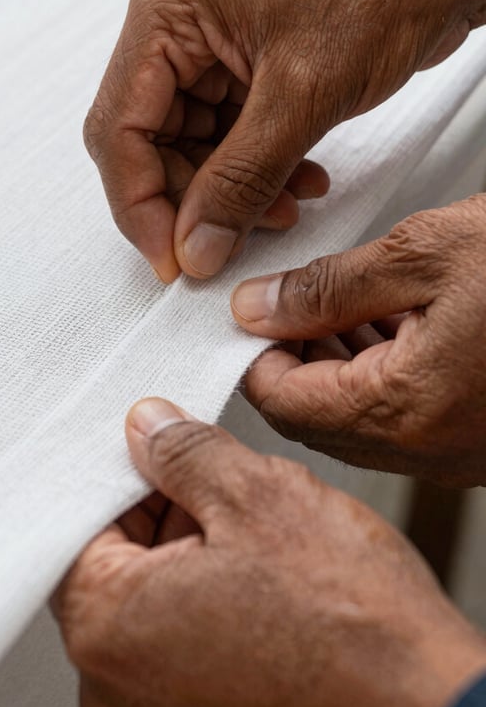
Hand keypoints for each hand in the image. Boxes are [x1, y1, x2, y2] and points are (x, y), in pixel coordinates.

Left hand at [53, 397, 485, 706]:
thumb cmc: (352, 629)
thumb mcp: (259, 497)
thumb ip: (183, 453)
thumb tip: (146, 427)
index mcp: (108, 627)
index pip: (77, 523)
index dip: (121, 473)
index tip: (150, 449)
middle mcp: (115, 684)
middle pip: (111, 562)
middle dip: (157, 510)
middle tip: (210, 482)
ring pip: (146, 599)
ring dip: (183, 552)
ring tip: (246, 533)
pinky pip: (174, 639)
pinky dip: (201, 597)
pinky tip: (252, 574)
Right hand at [84, 0, 485, 281]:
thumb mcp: (302, 96)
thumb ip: (240, 181)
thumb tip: (195, 246)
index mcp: (167, 6)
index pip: (119, 126)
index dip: (139, 203)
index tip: (169, 258)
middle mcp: (174, 24)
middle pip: (148, 142)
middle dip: (192, 199)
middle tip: (222, 244)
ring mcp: (205, 46)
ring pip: (189, 148)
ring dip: (229, 192)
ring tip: (282, 210)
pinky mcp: (236, 66)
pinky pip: (224, 139)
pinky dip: (255, 172)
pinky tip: (296, 184)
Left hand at [233, 195, 485, 486]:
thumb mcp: (423, 254)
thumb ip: (326, 289)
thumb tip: (256, 308)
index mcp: (404, 410)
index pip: (280, 404)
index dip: (251, 356)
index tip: (245, 315)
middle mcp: (430, 450)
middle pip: (314, 420)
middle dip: (290, 360)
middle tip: (286, 301)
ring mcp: (459, 452)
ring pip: (356, 420)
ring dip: (331, 365)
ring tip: (333, 302)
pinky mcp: (482, 438)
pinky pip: (402, 418)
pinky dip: (376, 373)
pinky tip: (383, 322)